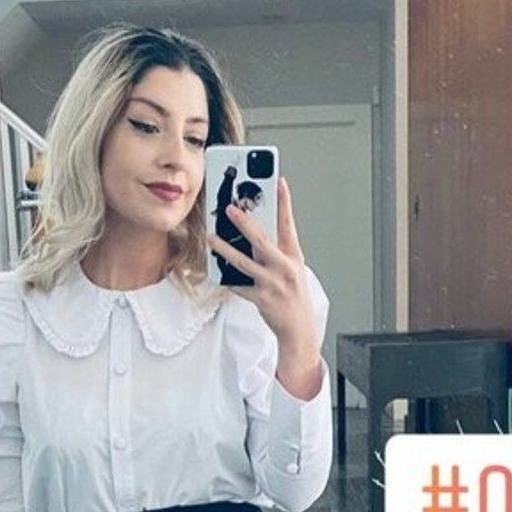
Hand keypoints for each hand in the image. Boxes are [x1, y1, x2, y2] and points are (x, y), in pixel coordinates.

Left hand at [207, 176, 321, 367]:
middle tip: (230, 209)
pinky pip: (239, 286)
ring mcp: (272, 284)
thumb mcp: (293, 269)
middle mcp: (284, 268)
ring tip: (212, 238)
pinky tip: (217, 270)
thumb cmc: (294, 297)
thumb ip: (278, 251)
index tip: (279, 182)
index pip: (289, 225)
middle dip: (245, 223)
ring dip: (225, 249)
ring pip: (243, 263)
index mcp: (293, 257)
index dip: (284, 202)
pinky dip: (227, 278)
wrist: (299, 329)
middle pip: (261, 241)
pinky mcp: (261, 299)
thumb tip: (255, 233)